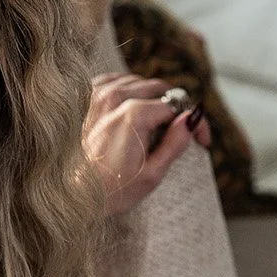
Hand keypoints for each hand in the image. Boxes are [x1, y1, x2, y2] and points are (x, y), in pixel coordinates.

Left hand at [83, 73, 211, 216]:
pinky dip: (126, 90)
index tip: (202, 141)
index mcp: (135, 115)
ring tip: (157, 124)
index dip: (194, 123)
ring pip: (137, 82)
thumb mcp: (152, 174)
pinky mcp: (85, 100)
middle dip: (175, 108)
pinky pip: (113, 82)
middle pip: (159, 89)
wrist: (74, 195)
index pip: (177, 106)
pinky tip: (131, 108)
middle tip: (181, 132)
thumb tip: (192, 119)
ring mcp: (97, 96)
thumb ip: (175, 143)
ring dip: (151, 97)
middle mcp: (115, 98)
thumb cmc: (112, 190)